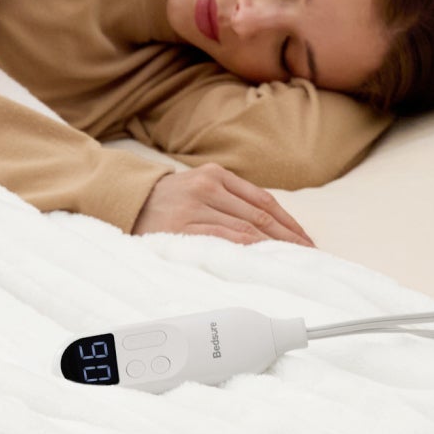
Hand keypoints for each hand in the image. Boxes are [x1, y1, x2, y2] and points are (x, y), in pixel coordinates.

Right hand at [133, 163, 315, 246]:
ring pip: (245, 227)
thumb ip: (228, 198)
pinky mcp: (182, 226)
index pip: (262, 199)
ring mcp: (194, 206)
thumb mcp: (197, 186)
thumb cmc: (166, 201)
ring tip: (290, 259)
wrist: (126, 202)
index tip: (304, 238)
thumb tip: (267, 226)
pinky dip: (247, 249)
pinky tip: (261, 258)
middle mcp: (207, 186)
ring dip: (272, 245)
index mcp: (215, 174)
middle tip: (307, 253)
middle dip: (287, 236)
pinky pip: (223, 238)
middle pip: (259, 214)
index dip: (288, 220)